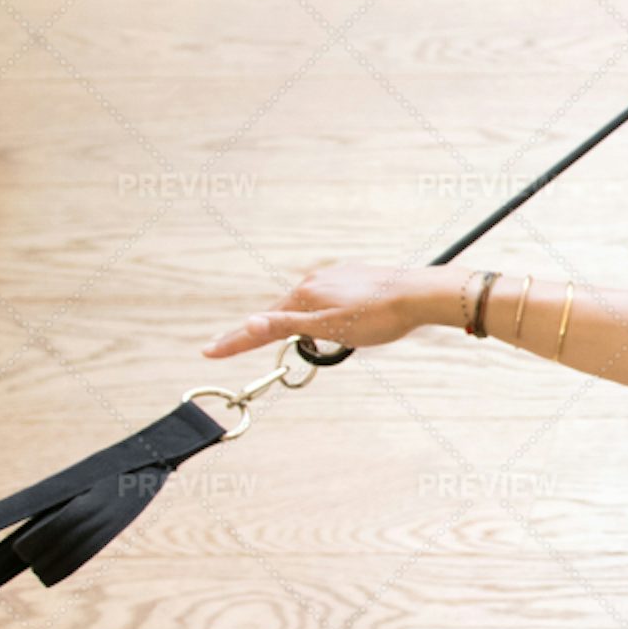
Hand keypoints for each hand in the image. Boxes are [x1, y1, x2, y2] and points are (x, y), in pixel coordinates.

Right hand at [206, 263, 447, 358]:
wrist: (420, 294)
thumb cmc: (378, 316)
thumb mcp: (329, 328)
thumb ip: (287, 326)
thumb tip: (248, 324)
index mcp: (304, 295)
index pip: (262, 325)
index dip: (235, 341)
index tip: (207, 352)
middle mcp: (315, 281)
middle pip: (286, 314)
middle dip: (284, 334)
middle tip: (292, 346)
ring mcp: (335, 277)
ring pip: (311, 307)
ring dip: (313, 325)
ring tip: (341, 337)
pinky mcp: (355, 277)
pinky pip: (333, 299)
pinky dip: (332, 315)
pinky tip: (353, 320)